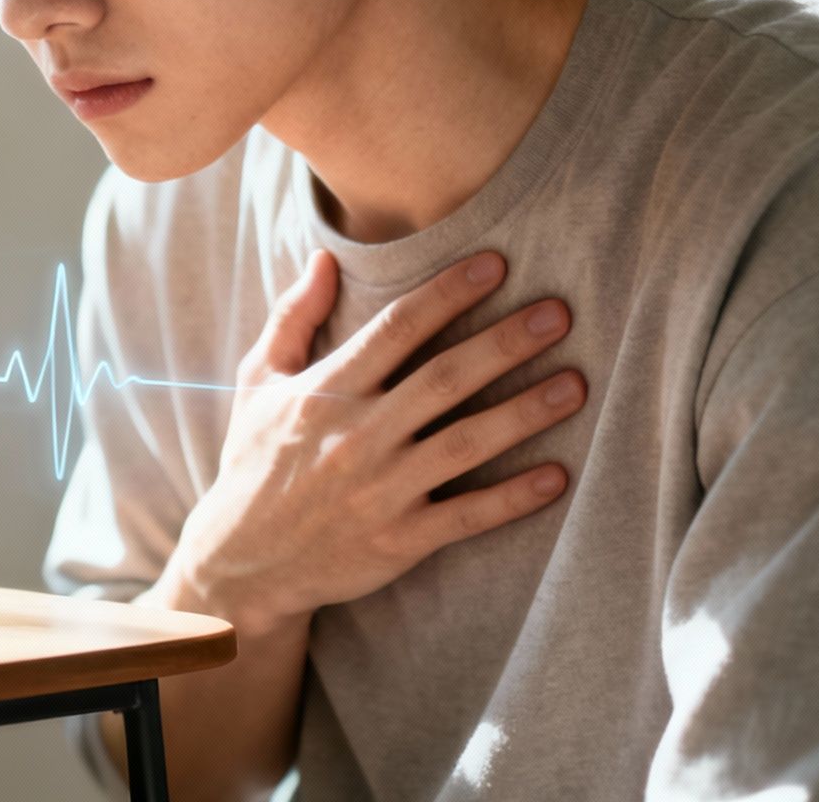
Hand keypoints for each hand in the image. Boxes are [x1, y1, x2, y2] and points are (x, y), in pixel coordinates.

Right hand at [141, 249, 581, 636]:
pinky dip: (513, 498)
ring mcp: (380, 491)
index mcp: (324, 393)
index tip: (497, 264)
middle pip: (443, 379)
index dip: (447, 293)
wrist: (243, 561)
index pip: (394, 330)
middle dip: (504, 343)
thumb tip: (326, 258)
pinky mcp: (399, 540)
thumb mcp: (256, 383)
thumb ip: (291, 318)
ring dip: (524, 412)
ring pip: (465, 444)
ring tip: (575, 384)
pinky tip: (557, 476)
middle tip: (558, 313)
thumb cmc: (255, 461)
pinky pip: (466, 516)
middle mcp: (356, 437)